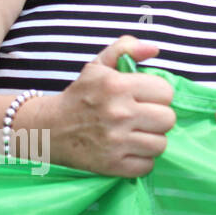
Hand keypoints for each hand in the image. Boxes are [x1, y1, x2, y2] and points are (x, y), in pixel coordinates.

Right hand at [34, 36, 175, 176]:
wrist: (47, 129)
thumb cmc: (80, 95)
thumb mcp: (99, 66)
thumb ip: (126, 49)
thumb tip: (154, 48)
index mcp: (118, 85)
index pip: (167, 92)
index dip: (158, 95)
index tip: (144, 98)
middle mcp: (118, 113)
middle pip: (168, 119)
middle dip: (157, 118)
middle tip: (141, 118)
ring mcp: (115, 141)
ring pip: (161, 144)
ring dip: (151, 140)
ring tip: (135, 134)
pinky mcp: (110, 165)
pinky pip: (147, 166)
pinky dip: (141, 160)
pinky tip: (128, 150)